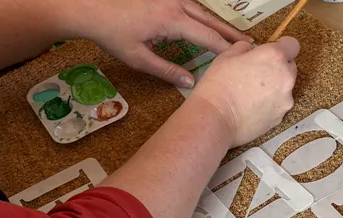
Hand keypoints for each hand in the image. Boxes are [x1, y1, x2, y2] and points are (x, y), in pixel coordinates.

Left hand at [69, 0, 251, 87]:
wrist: (90, 6)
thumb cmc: (111, 33)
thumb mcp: (138, 57)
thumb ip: (166, 71)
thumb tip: (191, 83)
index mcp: (172, 20)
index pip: (209, 37)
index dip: (228, 50)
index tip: (244, 60)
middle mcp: (177, 4)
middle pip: (212, 21)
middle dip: (232, 35)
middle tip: (252, 47)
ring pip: (204, 12)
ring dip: (220, 26)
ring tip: (236, 40)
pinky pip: (193, 8)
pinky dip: (206, 19)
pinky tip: (211, 28)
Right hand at [189, 38, 299, 146]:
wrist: (215, 118)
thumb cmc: (219, 83)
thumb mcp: (227, 55)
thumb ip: (246, 48)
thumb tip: (252, 51)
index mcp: (274, 57)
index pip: (292, 45)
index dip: (281, 47)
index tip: (269, 53)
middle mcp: (286, 77)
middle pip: (290, 68)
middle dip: (278, 68)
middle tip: (257, 74)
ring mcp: (285, 100)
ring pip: (285, 89)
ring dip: (274, 88)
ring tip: (252, 96)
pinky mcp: (280, 118)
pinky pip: (278, 106)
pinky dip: (270, 106)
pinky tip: (252, 109)